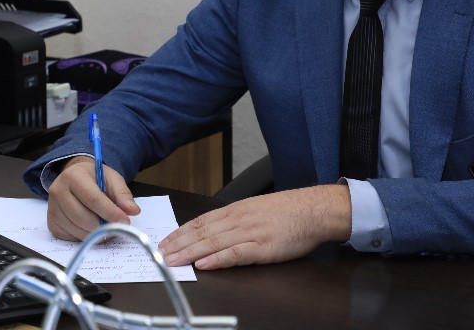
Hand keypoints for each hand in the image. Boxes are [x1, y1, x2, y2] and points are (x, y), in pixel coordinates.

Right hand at [46, 156, 140, 240]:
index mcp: (73, 175)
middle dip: (103, 226)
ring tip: (105, 225)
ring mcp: (52, 208)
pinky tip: (90, 226)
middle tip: (117, 227)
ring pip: (77, 230)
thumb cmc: (94, 178)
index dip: (110, 212)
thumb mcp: (111, 179)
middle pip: (83, 217)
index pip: (92, 198)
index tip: (124, 221)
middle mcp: (58, 191)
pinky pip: (71, 237)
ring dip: (95, 233)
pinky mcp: (52, 222)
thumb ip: (123, 194)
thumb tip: (133, 211)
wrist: (75, 178)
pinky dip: (85, 236)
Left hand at [160, 184, 351, 269]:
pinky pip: (235, 254)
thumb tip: (215, 229)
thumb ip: (235, 219)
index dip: (180, 233)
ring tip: (173, 260)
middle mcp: (238, 219)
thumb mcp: (256, 209)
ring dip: (189, 252)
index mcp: (236, 210)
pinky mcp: (263, 247)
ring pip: (213, 243)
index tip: (165, 241)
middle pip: (202, 232)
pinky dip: (217, 259)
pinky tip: (203, 264)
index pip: (200, 221)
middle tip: (160, 254)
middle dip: (178, 244)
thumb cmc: (288, 211)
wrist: (313, 210)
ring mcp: (250, 233)